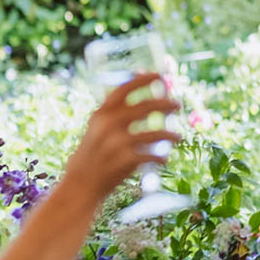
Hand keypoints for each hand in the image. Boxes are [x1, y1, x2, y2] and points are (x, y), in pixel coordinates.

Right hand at [60, 72, 180, 205]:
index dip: (143, 80)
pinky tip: (164, 159)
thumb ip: (113, 114)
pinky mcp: (126, 160)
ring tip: (178, 137)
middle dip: (166, 104)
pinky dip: (161, 158)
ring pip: (156, 133)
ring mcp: (118, 142)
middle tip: (178, 104)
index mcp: (101, 114)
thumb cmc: (93, 155)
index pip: (124, 89)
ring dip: (171, 135)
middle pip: (146, 107)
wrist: (81, 185)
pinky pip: (153, 155)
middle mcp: (109, 125)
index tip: (159, 75)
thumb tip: (138, 98)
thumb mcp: (96, 129)